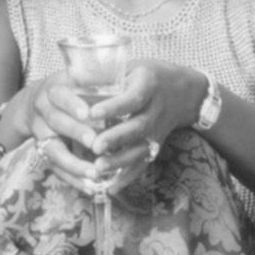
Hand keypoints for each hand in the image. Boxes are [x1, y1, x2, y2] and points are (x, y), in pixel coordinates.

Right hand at [22, 72, 109, 193]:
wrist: (34, 103)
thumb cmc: (69, 88)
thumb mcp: (78, 77)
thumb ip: (93, 76)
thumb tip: (113, 71)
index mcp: (53, 90)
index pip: (61, 96)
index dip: (73, 105)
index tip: (88, 113)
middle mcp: (43, 111)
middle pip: (57, 123)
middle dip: (77, 134)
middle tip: (96, 144)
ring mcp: (41, 134)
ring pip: (53, 151)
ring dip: (74, 164)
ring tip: (95, 173)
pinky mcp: (43, 152)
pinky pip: (56, 168)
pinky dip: (72, 179)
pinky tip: (90, 188)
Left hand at [74, 60, 204, 192]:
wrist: (182, 91)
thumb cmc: (146, 75)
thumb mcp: (131, 66)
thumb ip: (105, 74)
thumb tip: (71, 77)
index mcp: (148, 85)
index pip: (132, 98)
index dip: (114, 107)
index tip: (92, 113)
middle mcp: (156, 109)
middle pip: (138, 127)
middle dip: (116, 138)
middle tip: (95, 146)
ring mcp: (158, 130)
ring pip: (141, 149)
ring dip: (120, 161)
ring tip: (98, 169)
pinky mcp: (156, 146)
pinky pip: (143, 164)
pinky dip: (127, 177)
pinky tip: (110, 188)